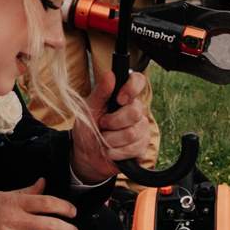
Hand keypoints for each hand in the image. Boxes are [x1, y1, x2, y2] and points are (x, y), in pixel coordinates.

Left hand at [70, 68, 147, 183]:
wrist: (87, 155)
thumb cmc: (88, 129)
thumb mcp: (88, 110)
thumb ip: (100, 92)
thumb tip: (110, 74)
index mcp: (122, 96)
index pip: (138, 81)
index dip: (132, 88)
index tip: (119, 99)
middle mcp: (135, 109)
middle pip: (135, 112)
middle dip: (113, 122)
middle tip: (103, 125)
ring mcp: (141, 128)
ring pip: (133, 133)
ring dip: (112, 140)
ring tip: (104, 140)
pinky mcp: (142, 146)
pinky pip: (135, 148)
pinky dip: (117, 151)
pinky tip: (111, 151)